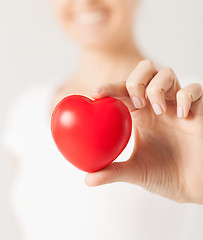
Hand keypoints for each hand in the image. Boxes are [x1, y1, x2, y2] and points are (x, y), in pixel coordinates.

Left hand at [85, 60, 202, 203]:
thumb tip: (88, 180)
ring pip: (166, 73)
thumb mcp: (136, 172)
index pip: (123, 92)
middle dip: (136, 80)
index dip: (109, 88)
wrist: (192, 185)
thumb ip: (113, 172)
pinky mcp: (199, 110)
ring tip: (158, 111)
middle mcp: (157, 105)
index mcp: (141, 115)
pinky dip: (186, 97)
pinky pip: (195, 90)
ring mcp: (177, 106)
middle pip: (144, 70)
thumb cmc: (164, 175)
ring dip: (157, 87)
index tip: (95, 94)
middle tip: (136, 103)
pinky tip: (182, 117)